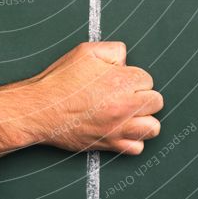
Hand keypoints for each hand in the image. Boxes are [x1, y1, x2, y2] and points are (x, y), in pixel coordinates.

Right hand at [0, 41, 162, 161]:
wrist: (41, 109)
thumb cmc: (60, 81)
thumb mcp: (85, 52)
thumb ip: (112, 50)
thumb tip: (124, 58)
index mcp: (122, 81)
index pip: (148, 79)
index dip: (133, 77)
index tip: (120, 80)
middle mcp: (125, 106)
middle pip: (156, 102)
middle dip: (143, 96)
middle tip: (125, 95)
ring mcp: (119, 127)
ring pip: (153, 127)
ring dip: (144, 119)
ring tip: (129, 114)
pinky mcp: (110, 144)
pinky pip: (137, 148)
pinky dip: (132, 140)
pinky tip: (121, 130)